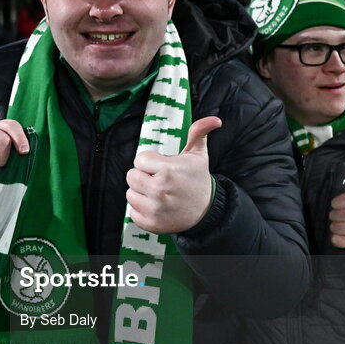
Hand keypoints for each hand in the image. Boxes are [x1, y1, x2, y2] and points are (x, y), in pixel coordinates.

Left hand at [125, 116, 221, 233]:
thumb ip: (199, 133)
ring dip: (141, 192)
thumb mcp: (198, 155)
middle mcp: (159, 190)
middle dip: (143, 176)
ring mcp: (154, 208)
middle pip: (131, 176)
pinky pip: (132, 211)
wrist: (205, 211)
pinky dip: (141, 209)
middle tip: (159, 180)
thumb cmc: (198, 180)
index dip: (149, 162)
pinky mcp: (151, 223)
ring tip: (158, 193)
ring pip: (130, 193)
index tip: (162, 167)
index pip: (139, 159)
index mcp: (168, 170)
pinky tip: (156, 206)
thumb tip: (215, 120)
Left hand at [329, 163, 344, 248]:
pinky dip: (336, 238)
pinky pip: (335, 240)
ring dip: (336, 226)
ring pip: (333, 227)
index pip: (334, 202)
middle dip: (336, 215)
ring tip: (344, 224)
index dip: (338, 203)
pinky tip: (342, 234)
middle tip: (344, 215)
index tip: (344, 204)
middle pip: (332, 215)